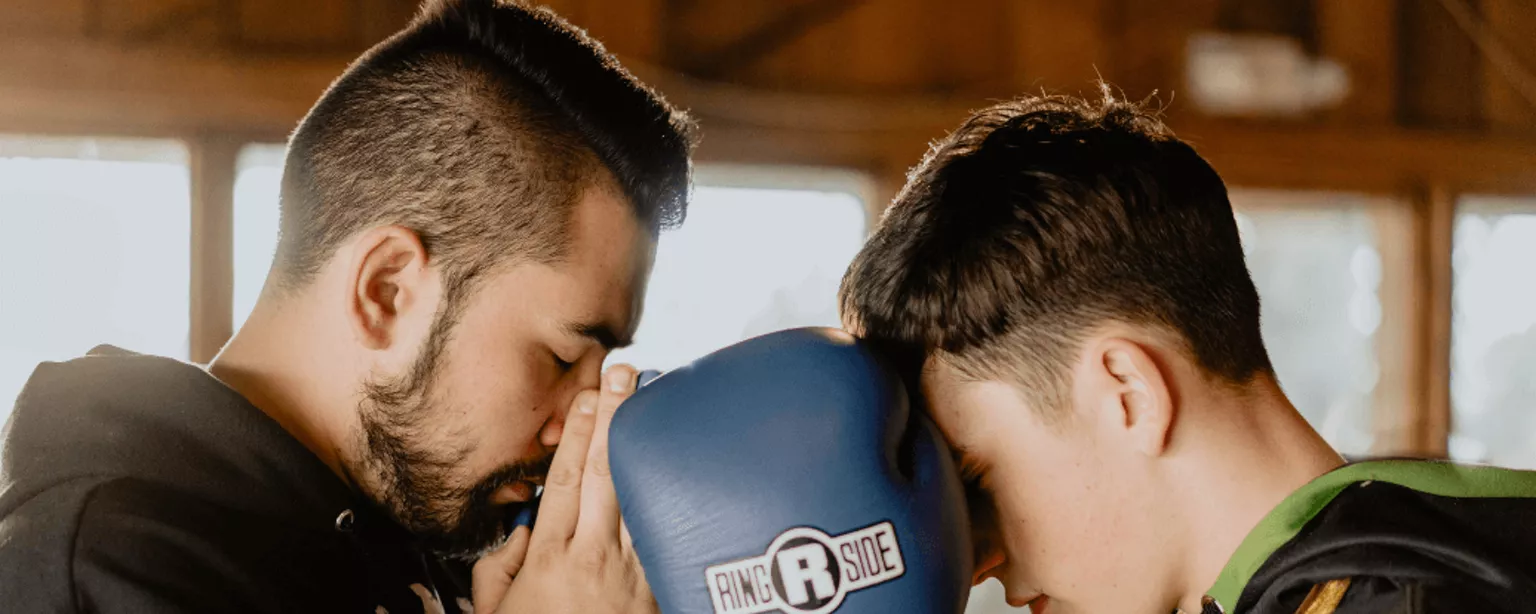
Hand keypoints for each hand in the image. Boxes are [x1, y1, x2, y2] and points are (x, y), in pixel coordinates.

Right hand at [472, 364, 655, 613]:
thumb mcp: (495, 611)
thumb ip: (498, 566)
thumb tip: (519, 527)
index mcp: (548, 559)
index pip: (566, 479)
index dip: (577, 432)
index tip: (586, 396)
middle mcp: (592, 559)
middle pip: (606, 473)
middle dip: (615, 418)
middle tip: (626, 373)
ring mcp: (631, 574)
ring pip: (640, 495)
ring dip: (645, 445)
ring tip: (653, 401)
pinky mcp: (658, 590)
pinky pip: (663, 532)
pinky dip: (669, 493)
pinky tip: (676, 464)